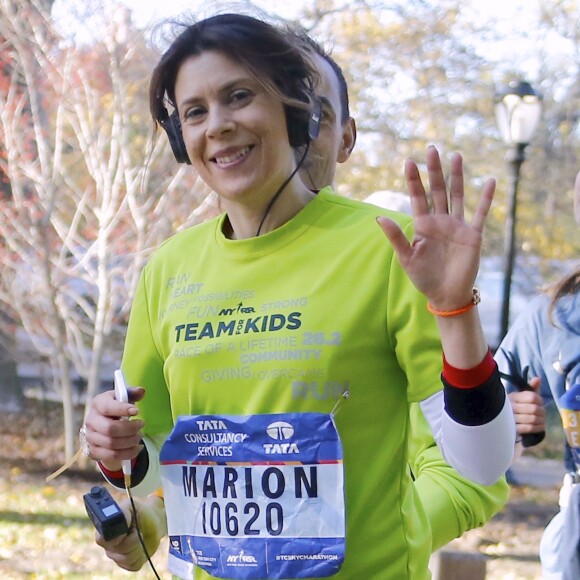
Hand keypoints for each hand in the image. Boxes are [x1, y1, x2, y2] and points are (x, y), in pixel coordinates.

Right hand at [83, 387, 144, 470]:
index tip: (137, 411)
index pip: (108, 407)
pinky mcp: (94, 451)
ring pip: (112, 444)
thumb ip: (132, 393)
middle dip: (130, 429)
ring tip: (140, 435)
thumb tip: (141, 391)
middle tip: (142, 425)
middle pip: (110, 429)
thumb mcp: (123, 398)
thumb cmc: (116, 408)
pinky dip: (128, 453)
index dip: (122, 409)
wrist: (103, 424)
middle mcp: (91, 421)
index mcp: (98, 403)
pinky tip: (137, 447)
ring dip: (131, 441)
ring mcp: (90, 437)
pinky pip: (112, 456)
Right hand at [95, 494, 166, 570]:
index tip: (127, 530)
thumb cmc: (141, 512)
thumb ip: (123, 511)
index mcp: (104, 528)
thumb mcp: (132, 506)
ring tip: (141, 536)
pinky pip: (133, 564)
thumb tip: (121, 522)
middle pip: (116, 551)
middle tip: (138, 530)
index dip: (115, 536)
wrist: (154, 522)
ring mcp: (116, 555)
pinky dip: (141, 555)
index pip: (100, 539)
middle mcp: (107, 544)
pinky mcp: (127, 563)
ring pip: (126, 558)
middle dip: (132, 540)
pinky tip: (142, 546)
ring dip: (138, 546)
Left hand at [377, 146, 494, 309]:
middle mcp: (440, 221)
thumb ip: (396, 237)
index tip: (409, 161)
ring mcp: (457, 226)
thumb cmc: (423, 277)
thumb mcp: (406, 258)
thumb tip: (379, 217)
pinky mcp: (473, 235)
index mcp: (423, 225)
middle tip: (432, 149)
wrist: (446, 295)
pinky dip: (486, 199)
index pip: (417, 197)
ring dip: (458, 176)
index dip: (414, 180)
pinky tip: (490, 181)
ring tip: (456, 156)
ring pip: (457, 196)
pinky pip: (480, 213)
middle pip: (437, 190)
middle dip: (434, 170)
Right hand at [509, 377, 545, 435]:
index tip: (540, 403)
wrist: (507, 424)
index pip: (532, 397)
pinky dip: (538, 427)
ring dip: (541, 420)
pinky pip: (530, 428)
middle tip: (542, 413)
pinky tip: (540, 426)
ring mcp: (511, 419)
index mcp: (513, 396)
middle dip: (542, 412)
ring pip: (533, 419)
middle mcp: (510, 407)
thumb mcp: (524, 397)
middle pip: (534, 409)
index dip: (540, 400)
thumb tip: (538, 378)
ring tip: (541, 420)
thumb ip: (532, 388)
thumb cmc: (519, 408)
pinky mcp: (513, 429)